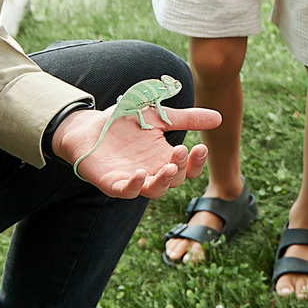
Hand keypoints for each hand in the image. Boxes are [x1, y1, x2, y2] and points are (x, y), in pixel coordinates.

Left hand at [52, 104, 215, 197]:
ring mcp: (132, 179)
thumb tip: (218, 118)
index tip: (201, 147)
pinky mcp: (113, 183)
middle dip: (180, 167)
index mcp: (164, 159)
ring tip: (169, 168)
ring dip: (163, 181)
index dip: (197, 162)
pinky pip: (126, 191)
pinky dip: (134, 185)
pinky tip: (139, 173)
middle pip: (174, 180)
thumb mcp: (158, 116)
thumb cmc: (124, 123)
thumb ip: (186, 119)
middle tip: (181, 150)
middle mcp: (152, 172)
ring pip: (154, 190)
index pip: (188, 168)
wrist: (89, 127)